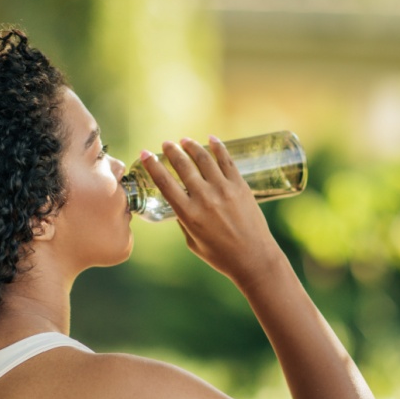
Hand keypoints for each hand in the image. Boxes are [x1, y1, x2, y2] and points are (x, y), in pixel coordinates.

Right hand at [141, 136, 285, 286]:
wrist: (254, 258)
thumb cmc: (221, 256)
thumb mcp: (192, 242)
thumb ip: (184, 221)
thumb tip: (180, 204)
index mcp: (188, 214)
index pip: (165, 183)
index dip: (152, 165)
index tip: (145, 153)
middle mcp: (204, 198)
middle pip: (183, 166)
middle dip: (171, 151)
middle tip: (166, 144)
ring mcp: (224, 190)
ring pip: (204, 159)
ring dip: (192, 146)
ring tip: (185, 141)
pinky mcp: (240, 186)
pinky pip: (227, 161)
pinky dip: (218, 147)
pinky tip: (211, 139)